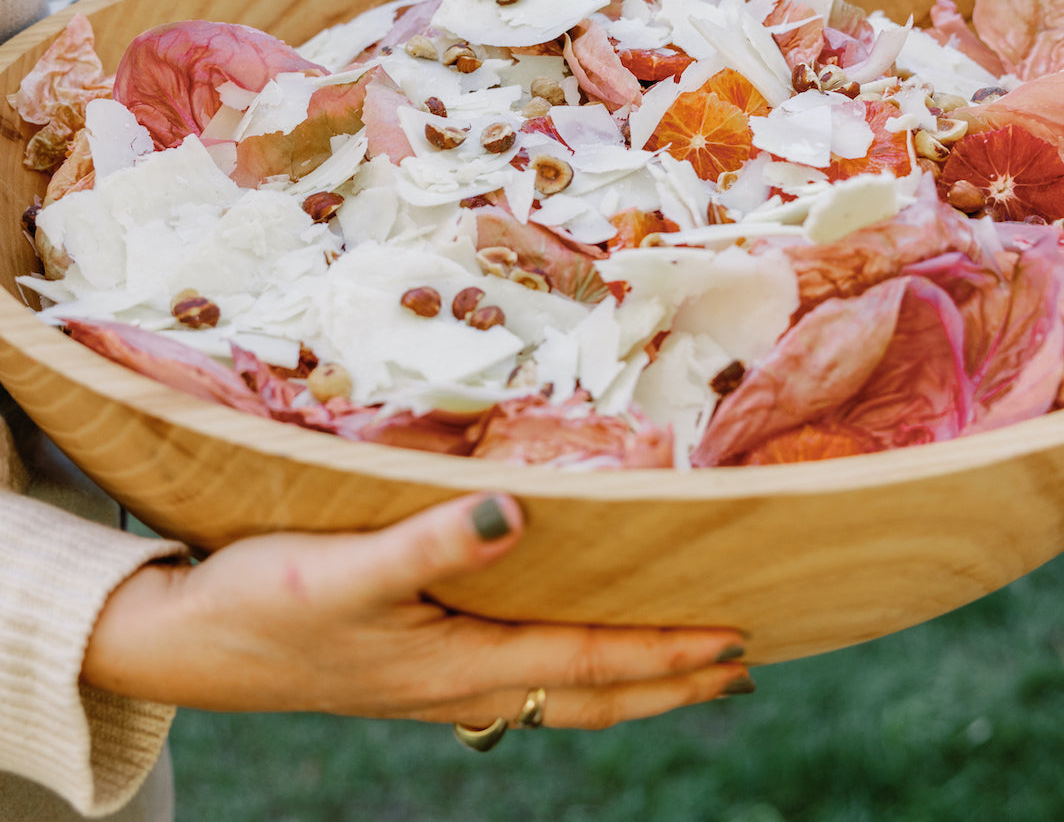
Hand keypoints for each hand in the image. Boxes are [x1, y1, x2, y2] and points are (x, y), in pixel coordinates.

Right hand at [81, 494, 752, 729]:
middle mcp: (460, 684)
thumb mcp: (342, 567)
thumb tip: (517, 511)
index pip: (587, 661)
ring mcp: (438, 682)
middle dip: (668, 685)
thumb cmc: (259, 603)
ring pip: (558, 691)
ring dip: (626, 684)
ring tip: (677, 669)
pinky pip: (520, 677)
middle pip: (589, 695)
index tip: (731, 641)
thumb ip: (433, 542)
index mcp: (456, 663)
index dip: (664, 654)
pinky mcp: (415, 667)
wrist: (186, 644)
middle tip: (735, 668)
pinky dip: (569, 671)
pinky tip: (566, 652)